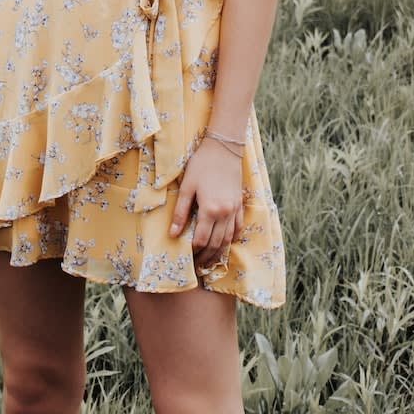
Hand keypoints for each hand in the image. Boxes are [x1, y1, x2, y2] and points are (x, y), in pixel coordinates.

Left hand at [170, 137, 244, 271]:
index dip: (194, 252)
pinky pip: (238, 228)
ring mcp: (234, 210)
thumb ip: (181, 212)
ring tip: (209, 260)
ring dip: (219, 252)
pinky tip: (225, 244)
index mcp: (210, 209)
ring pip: (228, 239)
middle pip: (216, 244)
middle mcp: (225, 213)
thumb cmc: (201, 165)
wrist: (223, 148)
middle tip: (197, 266)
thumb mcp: (187, 186)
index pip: (201, 240)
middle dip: (206, 257)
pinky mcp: (240, 204)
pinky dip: (232, 239)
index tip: (188, 258)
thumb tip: (173, 234)